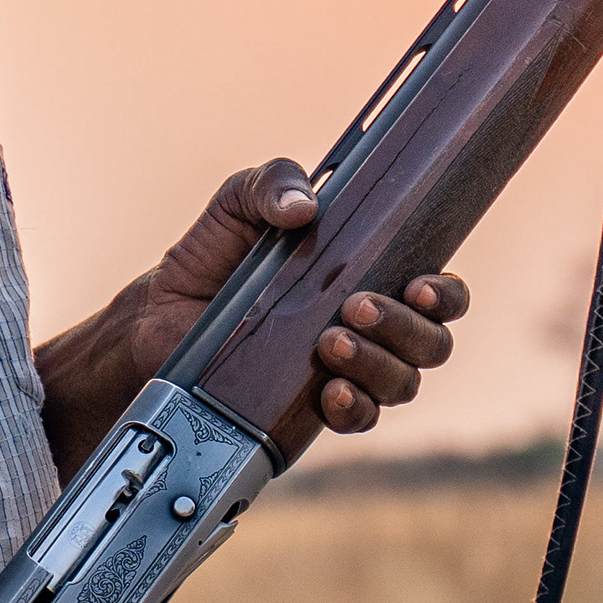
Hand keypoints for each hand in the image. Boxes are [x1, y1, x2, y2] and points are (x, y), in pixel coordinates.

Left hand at [34, 159, 471, 468]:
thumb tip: (304, 206)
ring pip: (402, 383)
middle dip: (407, 327)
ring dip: (379, 365)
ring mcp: (347, 374)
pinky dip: (354, 407)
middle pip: (431, 342)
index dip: (444, 294)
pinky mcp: (314, 412)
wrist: (157, 321)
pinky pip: (360, 419)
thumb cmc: (210, 259)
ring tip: (329, 342)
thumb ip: (271, 183)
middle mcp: (371, 330)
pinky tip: (328, 391)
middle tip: (354, 306)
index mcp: (369, 277)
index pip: (436, 293)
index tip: (419, 284)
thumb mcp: (237, 205)